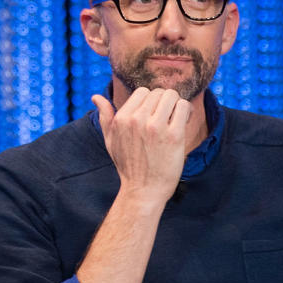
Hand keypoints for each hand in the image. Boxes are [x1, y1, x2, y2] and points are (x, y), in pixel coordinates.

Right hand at [92, 88, 189, 203]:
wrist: (143, 190)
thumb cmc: (128, 165)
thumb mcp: (111, 140)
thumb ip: (105, 117)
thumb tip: (96, 97)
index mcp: (122, 119)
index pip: (142, 92)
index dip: (151, 101)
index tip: (156, 112)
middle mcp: (137, 120)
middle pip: (158, 93)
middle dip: (165, 103)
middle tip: (168, 116)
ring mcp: (156, 127)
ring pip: (172, 96)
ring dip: (176, 105)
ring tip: (177, 118)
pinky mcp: (174, 135)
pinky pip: (184, 107)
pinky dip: (186, 112)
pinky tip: (184, 122)